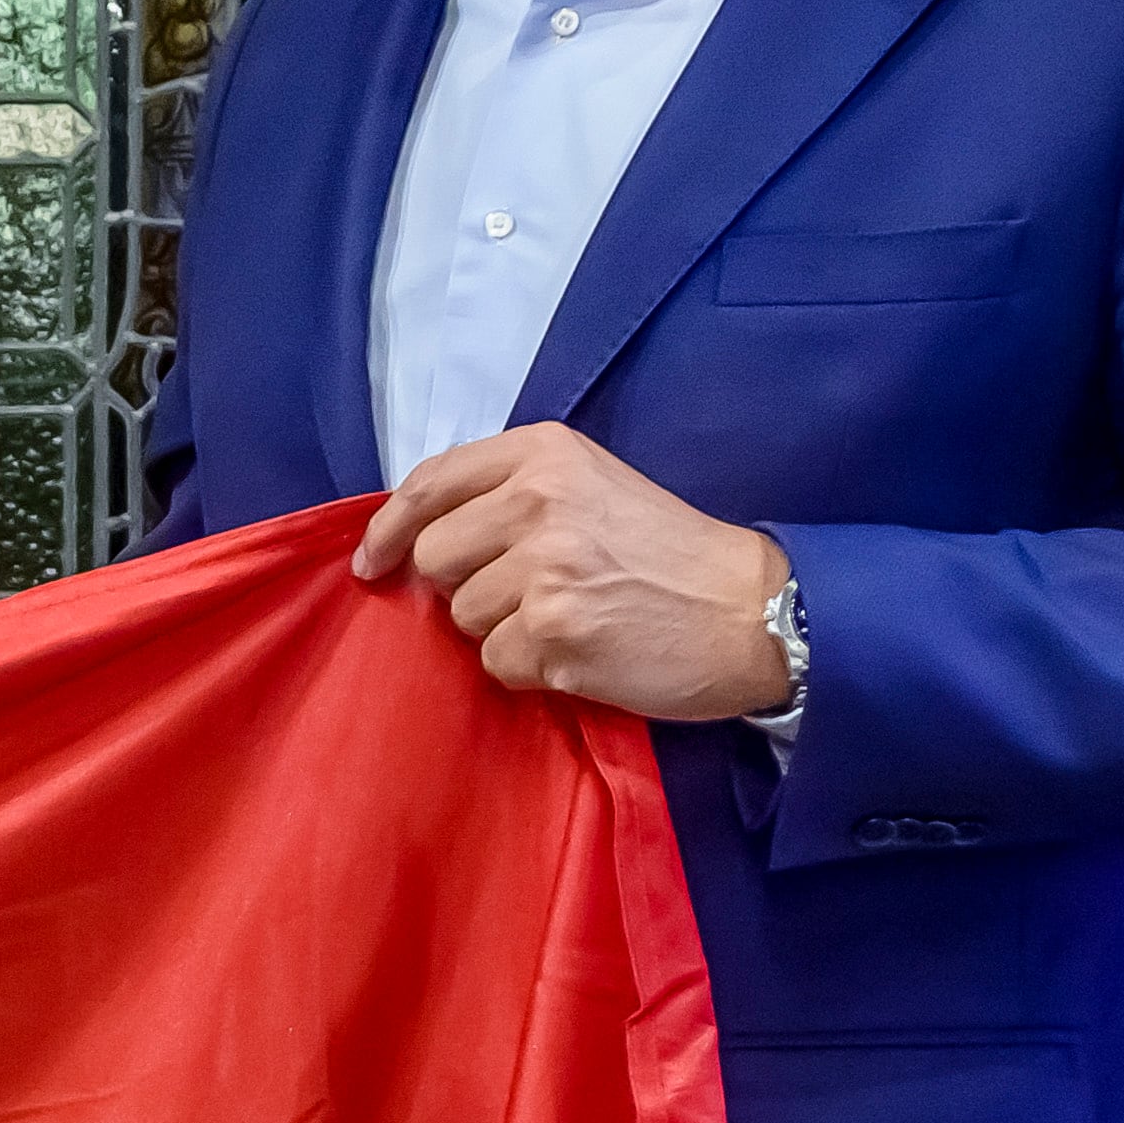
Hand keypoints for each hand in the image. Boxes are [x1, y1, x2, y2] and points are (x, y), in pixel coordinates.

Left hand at [350, 426, 791, 718]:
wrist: (751, 610)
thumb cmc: (669, 552)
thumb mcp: (593, 485)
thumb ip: (511, 495)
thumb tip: (415, 538)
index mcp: (544, 454)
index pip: (429, 484)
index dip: (388, 529)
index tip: (372, 563)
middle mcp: (538, 502)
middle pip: (434, 558)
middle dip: (464, 586)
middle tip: (526, 594)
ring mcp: (544, 570)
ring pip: (463, 617)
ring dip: (502, 630)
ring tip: (570, 619)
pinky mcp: (554, 633)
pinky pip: (496, 663)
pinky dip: (529, 669)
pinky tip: (580, 653)